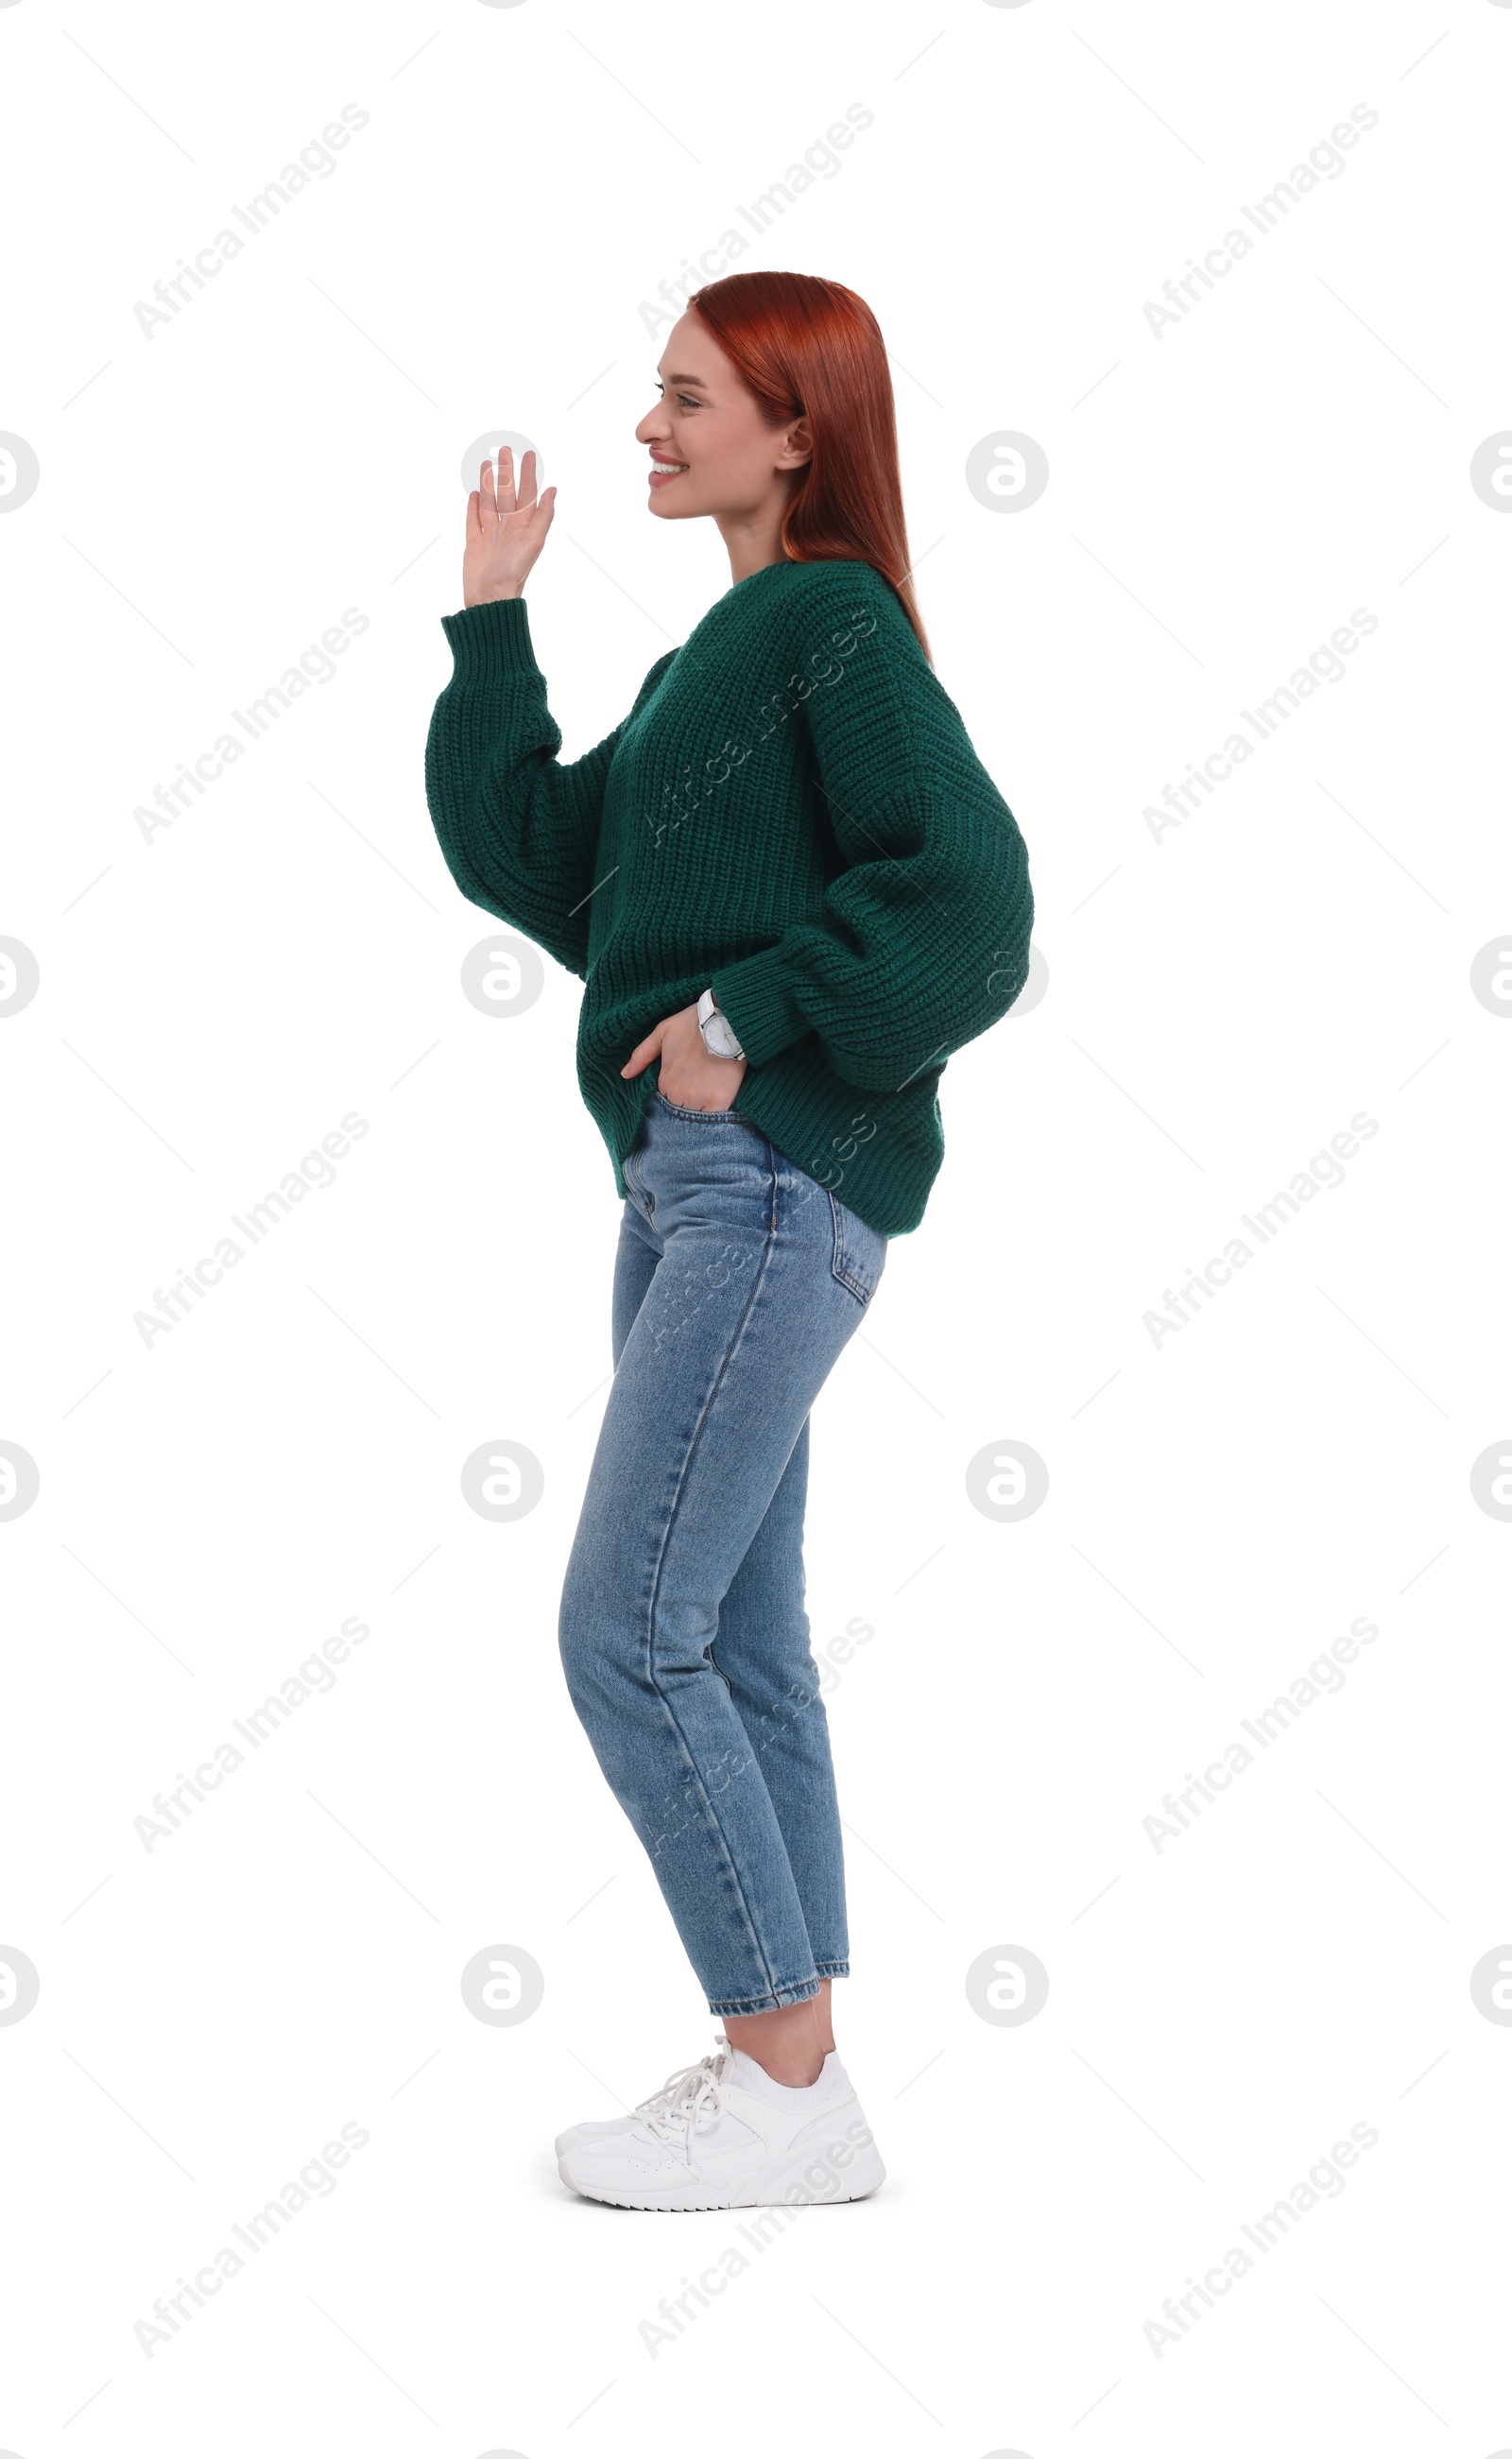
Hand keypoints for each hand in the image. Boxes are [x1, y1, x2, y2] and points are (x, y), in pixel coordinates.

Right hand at [463, 446, 555, 607]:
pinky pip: (474, 521)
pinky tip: (474, 495)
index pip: (527, 493)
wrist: (489, 597)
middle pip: (506, 493)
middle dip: (506, 472)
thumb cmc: (513, 572)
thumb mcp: (533, 542)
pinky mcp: (474, 544)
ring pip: (489, 503)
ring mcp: (490, 536)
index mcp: (523, 526)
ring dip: (488, 484)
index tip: (528, 455)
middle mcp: (508, 528)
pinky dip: (474, 508)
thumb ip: (543, 516)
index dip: (529, 474)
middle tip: (504, 450)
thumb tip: (554, 490)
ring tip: (486, 466)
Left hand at [621, 1001, 747, 1109]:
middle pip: (681, 1110)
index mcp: (665, 1081)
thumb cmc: (693, 1025)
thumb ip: (642, 1055)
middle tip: (700, 1090)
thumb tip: (625, 1074)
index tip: (686, 1085)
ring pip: (696, 1117)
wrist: (723, 1022)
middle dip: (687, 1104)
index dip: (675, 1094)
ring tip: (710, 1096)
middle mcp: (679, 1094)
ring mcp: (699, 1100)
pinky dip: (714, 1116)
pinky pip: (714, 1119)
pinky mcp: (719, 1102)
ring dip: (701, 1111)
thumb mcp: (662, 1032)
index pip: (666, 1100)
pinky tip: (718, 1105)